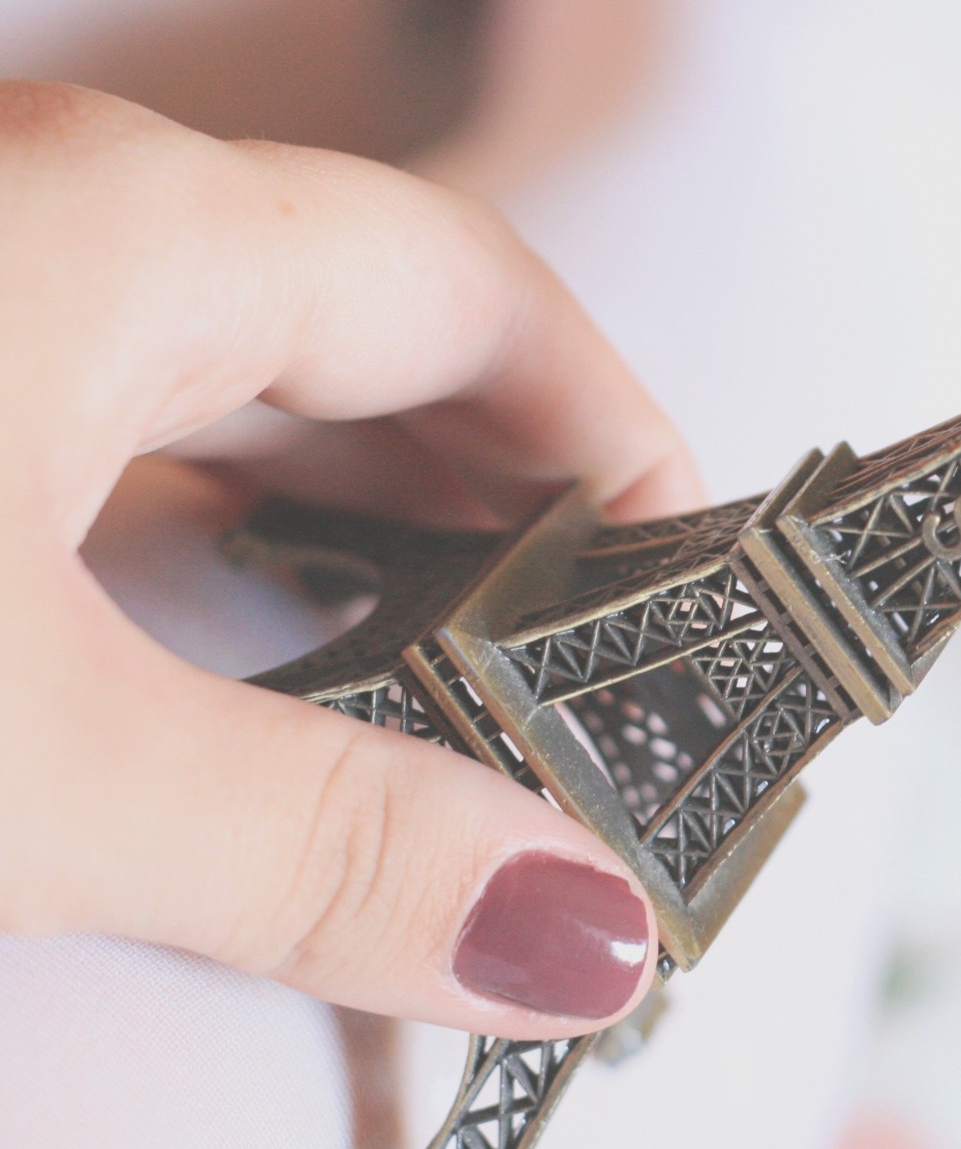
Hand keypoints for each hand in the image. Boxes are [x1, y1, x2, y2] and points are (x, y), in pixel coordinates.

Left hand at [0, 81, 700, 1037]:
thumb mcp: (22, 765)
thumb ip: (317, 848)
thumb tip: (574, 930)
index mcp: (117, 225)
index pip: (477, 293)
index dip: (619, 439)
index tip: (705, 593)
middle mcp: (42, 219)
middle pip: (369, 342)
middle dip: (505, 513)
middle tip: (605, 688)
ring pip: (226, 397)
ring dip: (358, 543)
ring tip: (462, 696)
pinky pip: (99, 444)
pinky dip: (204, 555)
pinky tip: (241, 666)